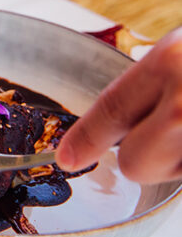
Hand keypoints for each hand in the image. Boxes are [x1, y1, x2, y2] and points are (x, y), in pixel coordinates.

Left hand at [57, 28, 181, 183]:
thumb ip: (151, 79)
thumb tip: (119, 119)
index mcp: (169, 63)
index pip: (111, 109)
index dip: (85, 138)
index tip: (66, 157)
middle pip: (134, 163)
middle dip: (143, 156)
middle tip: (163, 133)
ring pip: (167, 172)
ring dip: (176, 159)